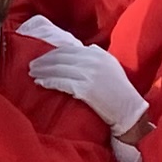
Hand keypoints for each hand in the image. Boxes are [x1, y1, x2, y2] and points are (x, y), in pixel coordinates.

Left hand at [15, 15, 145, 133]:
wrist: (129, 111)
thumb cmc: (119, 91)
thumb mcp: (110, 67)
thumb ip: (96, 56)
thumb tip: (81, 50)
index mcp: (98, 54)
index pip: (68, 49)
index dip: (52, 53)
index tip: (41, 58)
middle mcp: (93, 61)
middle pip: (61, 57)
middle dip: (44, 61)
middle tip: (31, 66)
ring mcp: (89, 74)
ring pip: (59, 69)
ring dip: (43, 72)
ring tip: (32, 74)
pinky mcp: (86, 89)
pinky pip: (62, 83)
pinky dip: (49, 82)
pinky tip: (41, 83)